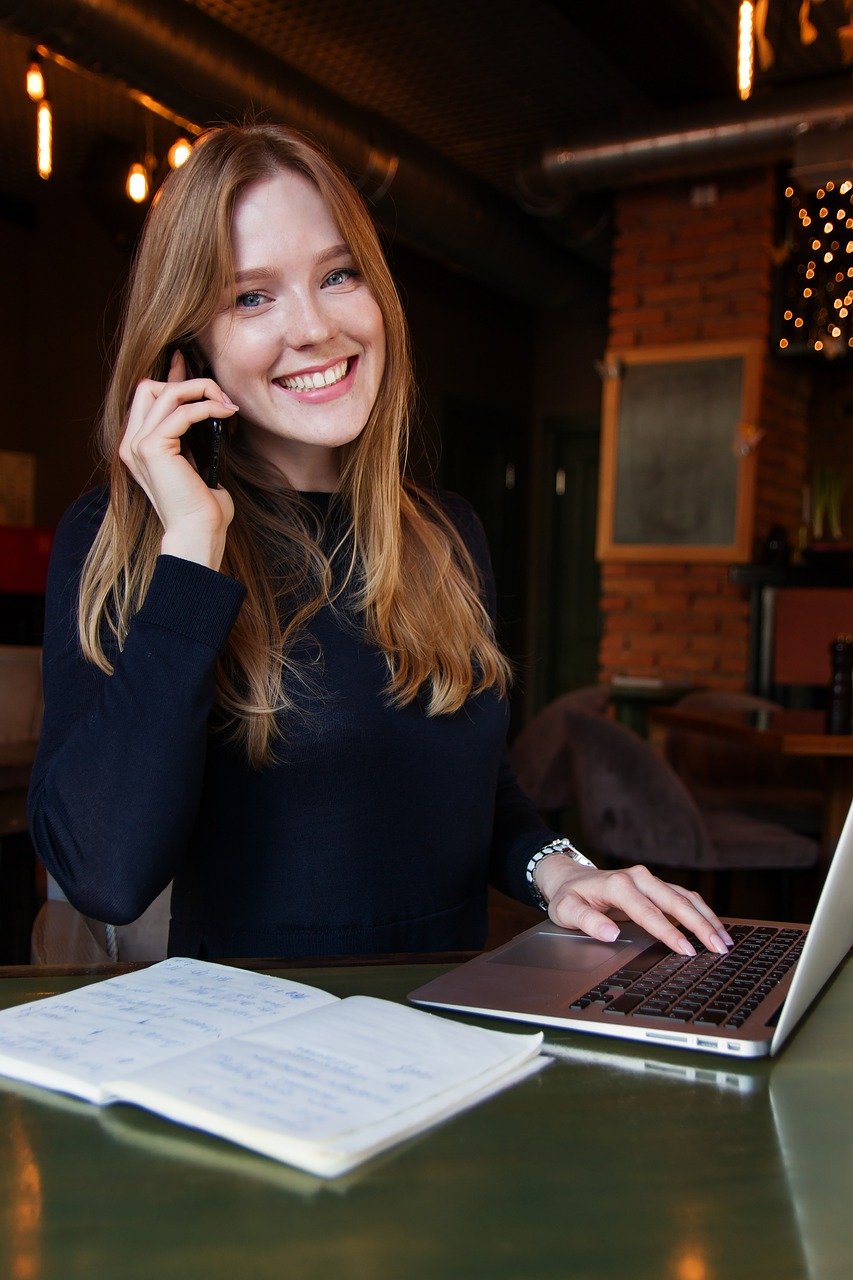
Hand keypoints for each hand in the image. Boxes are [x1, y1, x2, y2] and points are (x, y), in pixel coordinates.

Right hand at [119, 350, 238, 568]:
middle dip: (187, 383)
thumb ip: (191, 435)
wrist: (197, 534)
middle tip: (219, 396)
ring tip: (226, 404)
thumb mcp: (196, 461)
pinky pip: (182, 411)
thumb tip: (206, 406)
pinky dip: (206, 407)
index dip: (172, 377)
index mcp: (137, 446)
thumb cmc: (202, 505)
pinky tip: (225, 413)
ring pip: (166, 392)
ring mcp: (137, 445)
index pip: (148, 396)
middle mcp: (130, 443)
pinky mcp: (152, 449)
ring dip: (201, 390)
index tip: (196, 368)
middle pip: (150, 386)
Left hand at [534, 856, 733, 956]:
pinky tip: (714, 927)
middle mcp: (638, 878)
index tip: (686, 950)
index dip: (669, 932)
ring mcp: (649, 879)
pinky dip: (701, 912)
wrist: (570, 878)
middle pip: (676, 901)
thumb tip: (611, 933)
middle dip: (700, 925)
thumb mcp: (566, 911)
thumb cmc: (569, 897)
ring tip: (725, 940)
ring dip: (706, 918)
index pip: (649, 912)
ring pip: (685, 897)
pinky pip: (683, 897)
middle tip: (719, 948)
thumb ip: (586, 921)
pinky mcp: (656, 885)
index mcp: (618, 884)